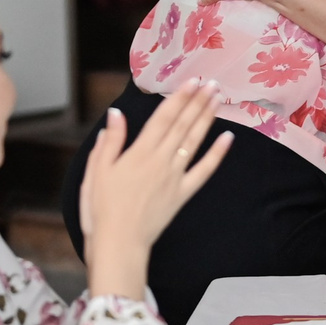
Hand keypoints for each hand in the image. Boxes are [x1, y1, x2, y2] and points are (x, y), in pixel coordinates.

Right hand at [79, 81, 230, 298]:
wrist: (119, 243)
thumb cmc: (101, 209)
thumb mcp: (97, 172)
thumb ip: (110, 141)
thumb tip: (115, 114)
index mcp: (139, 153)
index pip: (163, 118)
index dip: (179, 97)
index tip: (192, 80)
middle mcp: (161, 161)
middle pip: (183, 125)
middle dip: (198, 102)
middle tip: (213, 83)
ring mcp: (175, 177)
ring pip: (195, 142)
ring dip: (207, 119)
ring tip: (218, 100)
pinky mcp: (182, 195)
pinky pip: (204, 171)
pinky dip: (217, 154)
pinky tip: (228, 139)